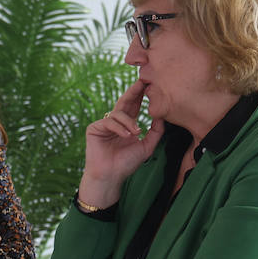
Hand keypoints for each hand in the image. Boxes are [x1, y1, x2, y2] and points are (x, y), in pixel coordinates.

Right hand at [77, 80, 164, 208]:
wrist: (110, 177)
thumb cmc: (127, 164)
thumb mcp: (146, 147)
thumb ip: (155, 132)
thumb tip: (163, 116)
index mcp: (126, 125)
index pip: (134, 106)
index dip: (141, 95)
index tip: (151, 84)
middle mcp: (115, 122)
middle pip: (125, 102)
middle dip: (134, 92)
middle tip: (143, 81)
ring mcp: (103, 125)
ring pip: (118, 114)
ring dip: (129, 122)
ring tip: (136, 133)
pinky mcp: (94, 129)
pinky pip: (109, 122)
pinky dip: (119, 128)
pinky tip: (126, 135)